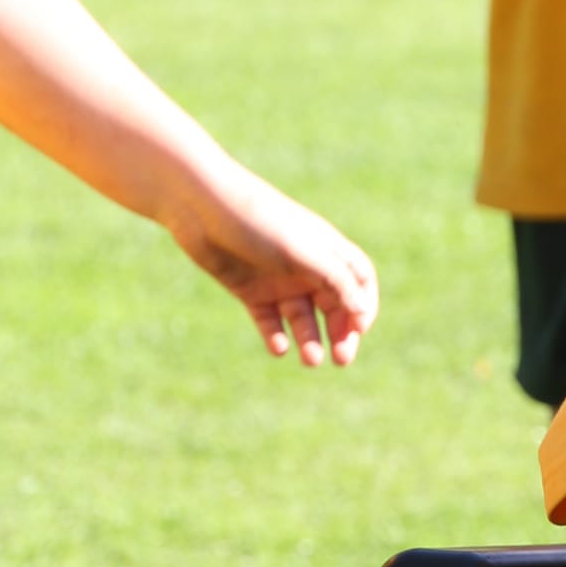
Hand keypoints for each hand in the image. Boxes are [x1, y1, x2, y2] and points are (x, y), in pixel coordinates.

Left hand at [169, 165, 378, 366]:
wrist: (201, 206)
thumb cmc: (259, 221)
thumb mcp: (304, 252)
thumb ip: (335, 282)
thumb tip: (361, 312)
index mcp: (326, 250)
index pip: (359, 282)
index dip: (364, 306)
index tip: (359, 328)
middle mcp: (306, 266)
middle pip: (335, 306)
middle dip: (341, 333)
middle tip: (341, 358)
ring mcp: (278, 280)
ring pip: (302, 319)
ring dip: (310, 340)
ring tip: (310, 360)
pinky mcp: (250, 290)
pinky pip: (269, 321)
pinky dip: (275, 337)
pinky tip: (278, 348)